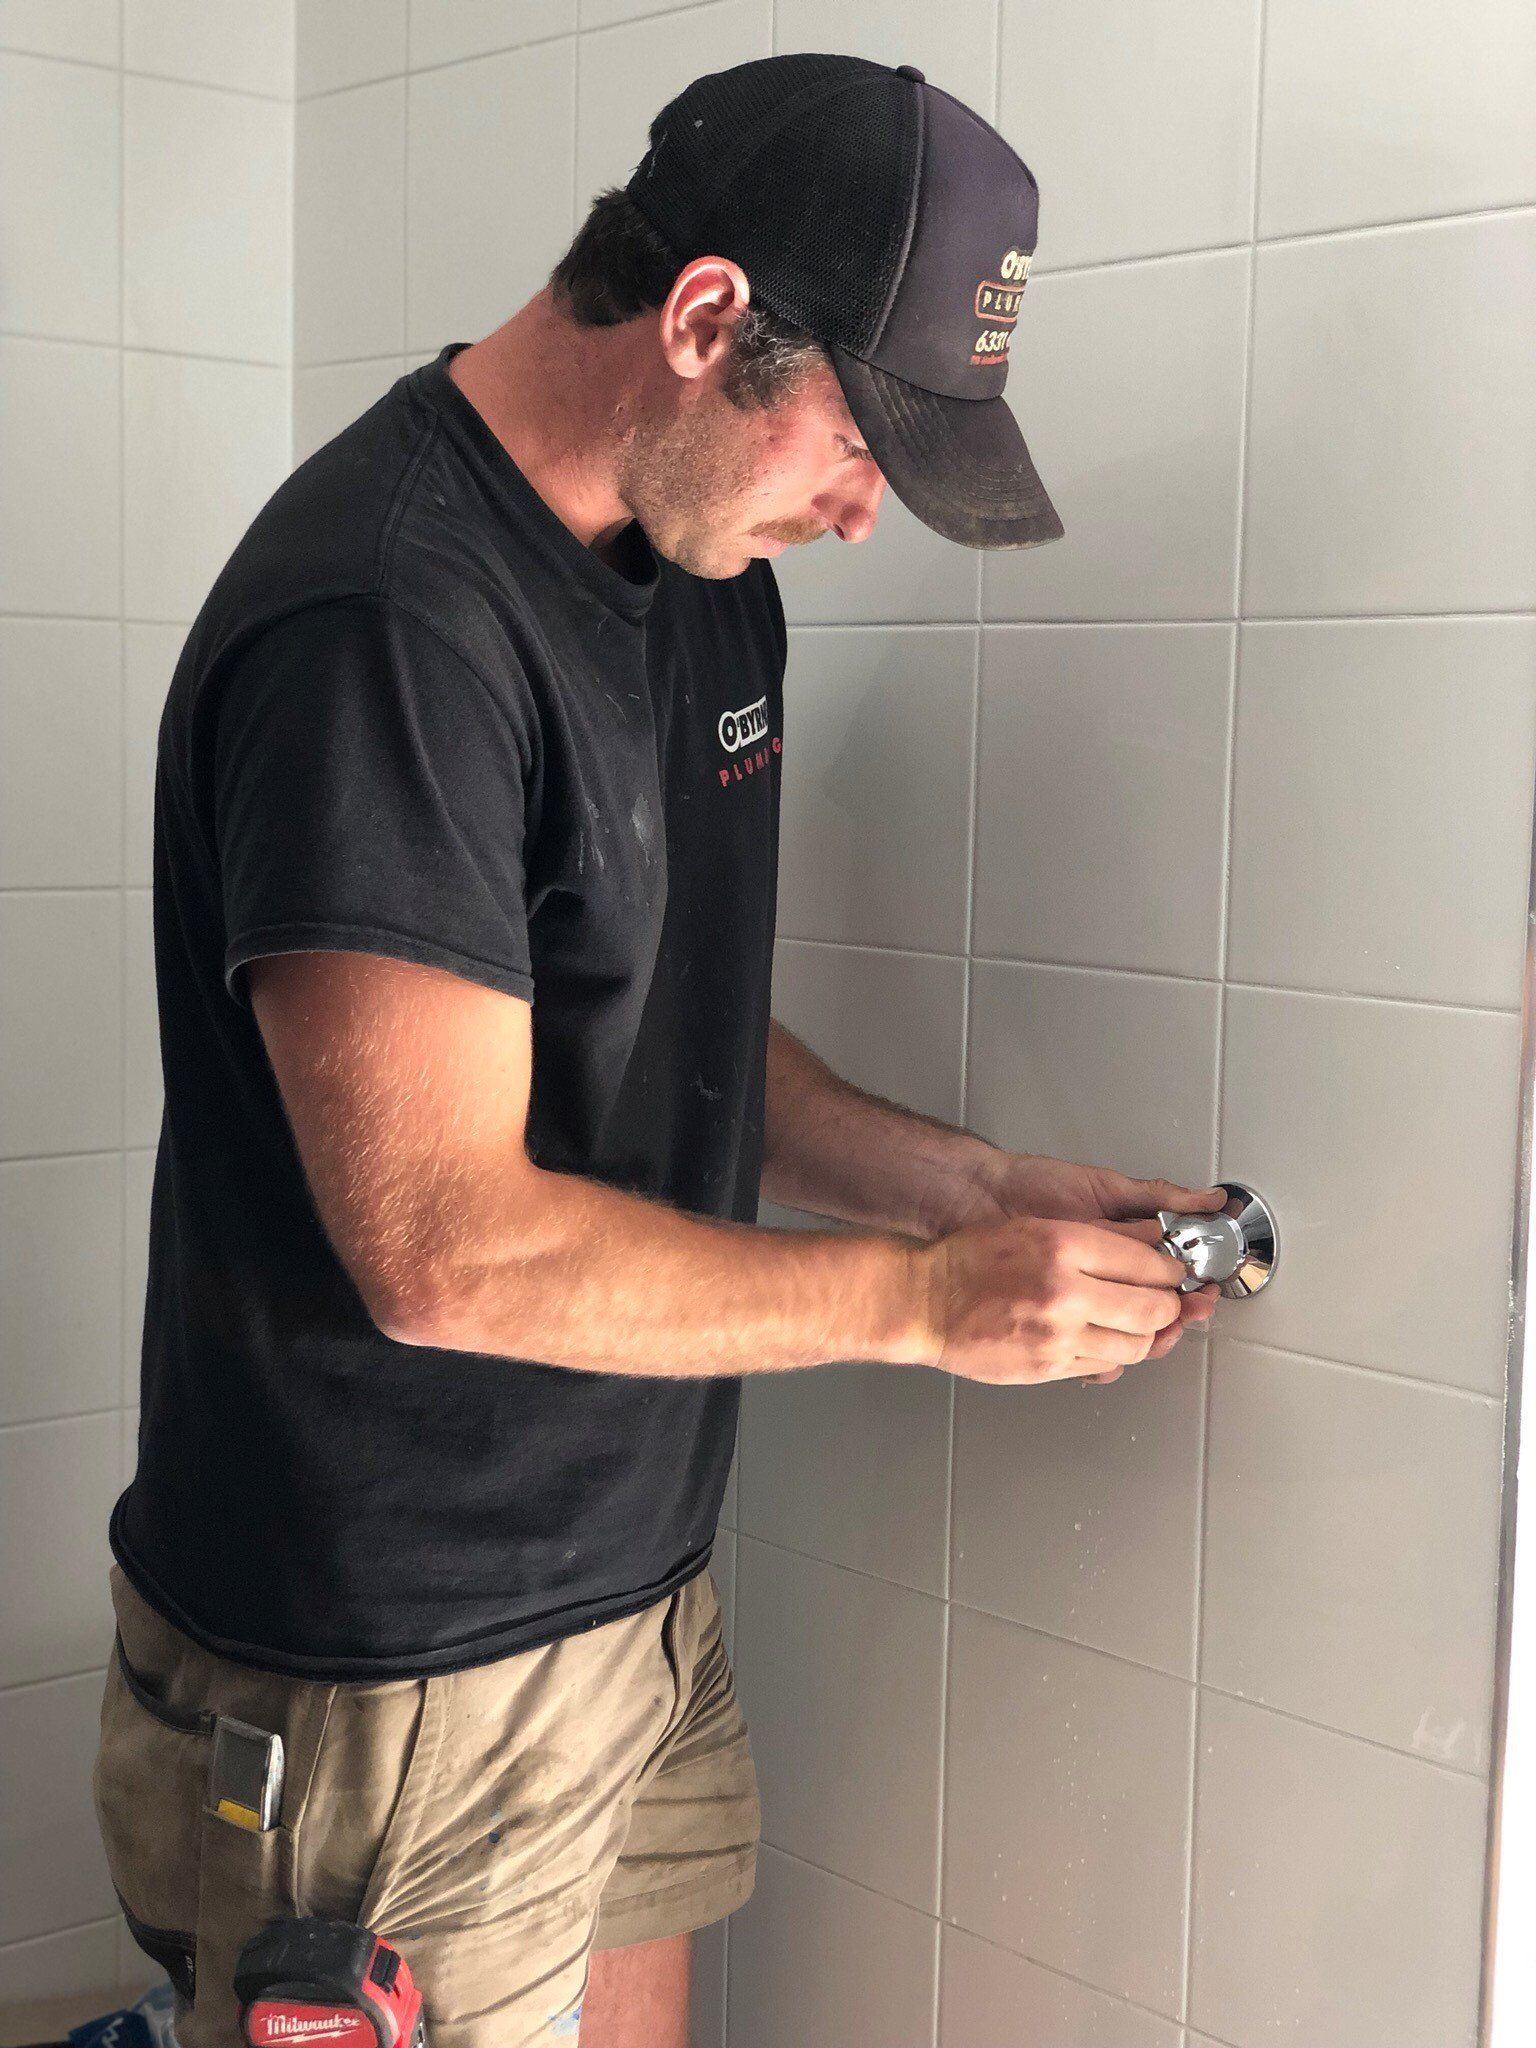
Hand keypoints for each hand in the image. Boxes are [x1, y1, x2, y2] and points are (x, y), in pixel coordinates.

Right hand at [941, 1150, 1227, 1380]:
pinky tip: (1105, 1339)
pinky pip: (1104, 1365)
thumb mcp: (1036, 1227)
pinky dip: (1115, 1354)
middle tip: (1169, 1301)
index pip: (1149, 1264)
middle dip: (1170, 1307)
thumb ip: (1094, 1238)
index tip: (1173, 1272)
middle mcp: (1066, 1291)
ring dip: (1147, 1335)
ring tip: (1139, 1323)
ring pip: (1136, 1344)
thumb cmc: (970, 1260)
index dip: (1171, 1271)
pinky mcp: (1048, 1366)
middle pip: (1153, 1308)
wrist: (924, 1301)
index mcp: (1064, 1245)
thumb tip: (1149, 1247)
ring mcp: (1058, 1335)